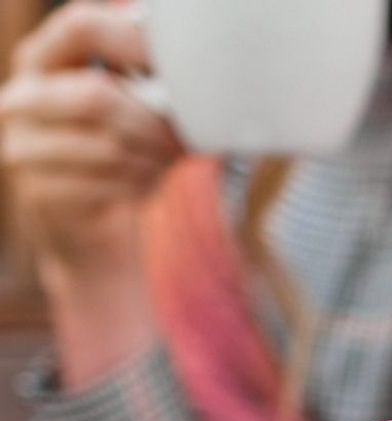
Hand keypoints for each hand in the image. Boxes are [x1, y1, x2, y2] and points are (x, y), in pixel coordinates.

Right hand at [0, 2, 181, 273]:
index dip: (130, 45)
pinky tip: (148, 185)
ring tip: (167, 163)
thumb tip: (187, 72)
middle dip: (150, 123)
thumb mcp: (126, 111)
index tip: (174, 76)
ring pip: (108, 147)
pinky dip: (139, 186)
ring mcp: (22, 150)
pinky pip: (106, 185)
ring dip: (151, 160)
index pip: (79, 30)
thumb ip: (140, 82)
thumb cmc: (116, 161)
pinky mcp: (39, 194)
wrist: (89, 233)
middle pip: (96, 97)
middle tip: (180, 139)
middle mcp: (18, 102)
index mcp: (38, 64)